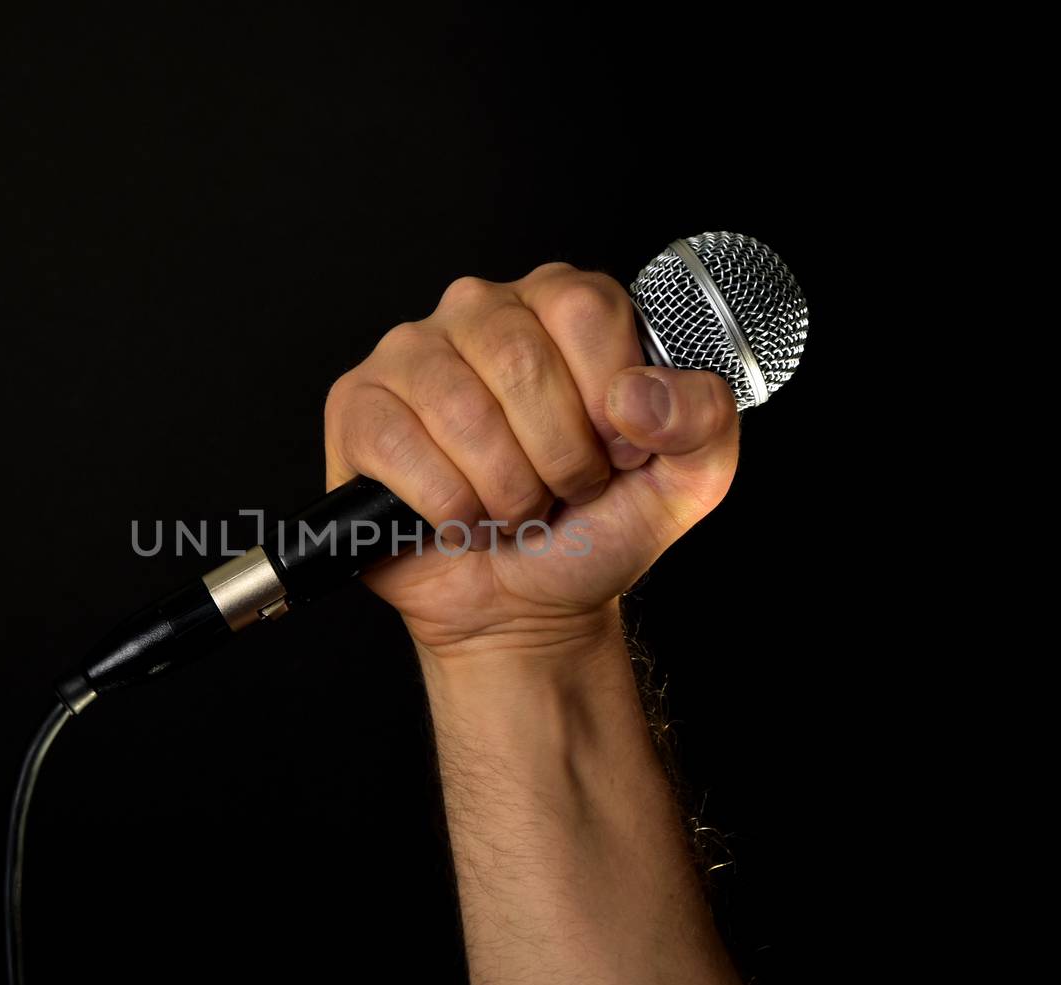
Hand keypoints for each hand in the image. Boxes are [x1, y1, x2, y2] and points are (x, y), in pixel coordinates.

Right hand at [323, 263, 739, 658]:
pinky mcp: (358, 406)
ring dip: (502, 489)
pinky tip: (458, 516)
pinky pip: (400, 447)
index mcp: (561, 302)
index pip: (585, 310)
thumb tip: (637, 393)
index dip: (607, 399)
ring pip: (461, 409)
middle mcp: (481, 309)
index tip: (616, 453)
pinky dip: (446, 506)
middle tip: (560, 490)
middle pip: (521, 360)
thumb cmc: (591, 528)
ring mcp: (411, 353)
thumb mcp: (685, 478)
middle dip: (557, 457)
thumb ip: (702, 417)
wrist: (524, 606)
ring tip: (511, 507)